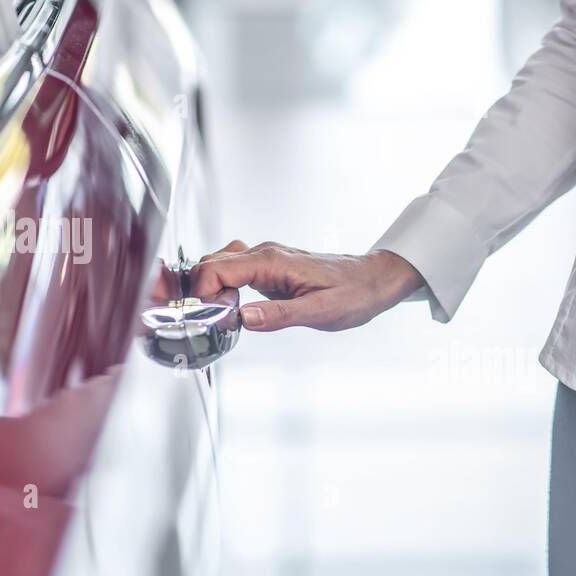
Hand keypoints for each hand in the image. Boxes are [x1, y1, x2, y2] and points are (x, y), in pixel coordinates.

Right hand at [190, 240, 423, 331]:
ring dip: (211, 289)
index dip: (203, 294)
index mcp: (272, 262)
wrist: (373, 281)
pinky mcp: (270, 269)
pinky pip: (234, 271)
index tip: (210, 317)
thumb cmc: (353, 294)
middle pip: (210, 264)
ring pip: (219, 265)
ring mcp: (265, 260)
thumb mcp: (320, 312)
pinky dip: (224, 287)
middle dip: (201, 292)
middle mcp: (264, 255)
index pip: (215, 268)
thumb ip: (280, 315)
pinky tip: (235, 308)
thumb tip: (243, 318)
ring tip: (225, 315)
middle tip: (216, 320)